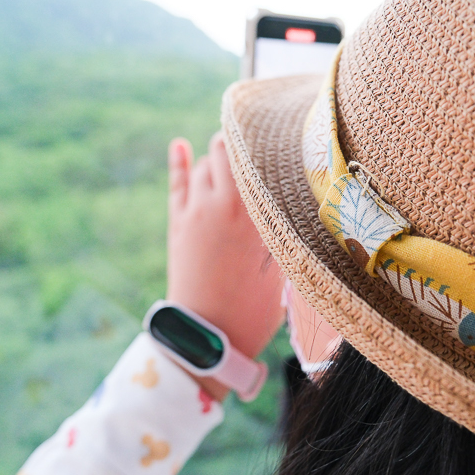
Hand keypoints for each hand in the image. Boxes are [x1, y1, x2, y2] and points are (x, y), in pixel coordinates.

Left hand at [166, 133, 284, 398]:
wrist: (207, 338)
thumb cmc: (253, 309)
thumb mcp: (282, 267)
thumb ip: (284, 228)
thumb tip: (297, 201)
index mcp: (252, 214)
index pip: (259, 159)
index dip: (271, 144)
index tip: (285, 135)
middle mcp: (221, 204)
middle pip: (231, 151)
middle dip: (244, 146)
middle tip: (261, 146)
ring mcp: (194, 211)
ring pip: (207, 163)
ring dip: (221, 157)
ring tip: (237, 154)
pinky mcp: (178, 223)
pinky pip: (178, 180)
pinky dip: (180, 160)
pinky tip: (180, 145)